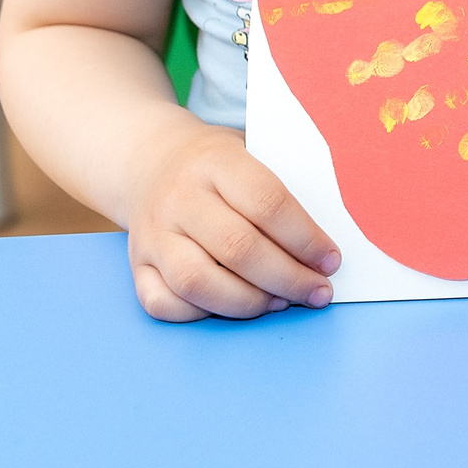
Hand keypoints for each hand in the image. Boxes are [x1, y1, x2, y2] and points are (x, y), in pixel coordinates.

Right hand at [125, 120, 338, 320]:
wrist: (151, 160)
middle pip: (237, 248)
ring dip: (249, 302)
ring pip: (198, 282)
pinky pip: (164, 304)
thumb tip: (323, 246)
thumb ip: (280, 191)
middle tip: (318, 292)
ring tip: (280, 303)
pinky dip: (201, 315)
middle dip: (287, 279)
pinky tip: (234, 307)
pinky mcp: (137, 265)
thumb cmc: (217, 165)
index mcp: (216, 162)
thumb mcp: (251, 152)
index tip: (331, 261)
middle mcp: (179, 198)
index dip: (305, 239)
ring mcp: (153, 234)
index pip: (267, 203)